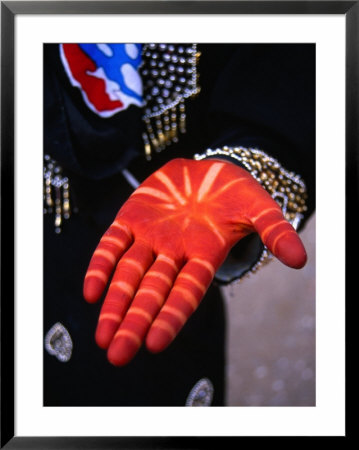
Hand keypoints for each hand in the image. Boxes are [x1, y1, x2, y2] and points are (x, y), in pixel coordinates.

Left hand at [83, 158, 306, 364]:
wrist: (206, 168)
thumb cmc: (235, 192)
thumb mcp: (259, 206)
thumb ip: (275, 230)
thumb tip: (300, 260)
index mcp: (203, 255)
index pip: (187, 293)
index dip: (171, 317)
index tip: (155, 344)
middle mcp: (174, 253)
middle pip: (152, 293)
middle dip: (135, 323)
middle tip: (119, 355)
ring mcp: (149, 237)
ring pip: (128, 275)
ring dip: (114, 304)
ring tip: (103, 336)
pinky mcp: (131, 218)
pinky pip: (111, 244)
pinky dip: (101, 266)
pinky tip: (90, 292)